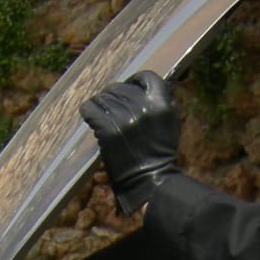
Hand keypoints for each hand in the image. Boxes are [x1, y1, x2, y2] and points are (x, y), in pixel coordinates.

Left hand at [80, 70, 177, 213]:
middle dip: (115, 95)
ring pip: (103, 97)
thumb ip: (160, 103)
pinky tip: (91, 116)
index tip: (131, 86)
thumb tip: (142, 86)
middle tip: (113, 108)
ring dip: (102, 105)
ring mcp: (123, 118)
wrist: (150, 182)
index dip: (136, 80)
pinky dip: (89, 111)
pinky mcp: (106, 129)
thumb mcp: (169, 123)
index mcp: (161, 104)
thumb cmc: (159, 154)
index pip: (147, 77)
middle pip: (120, 87)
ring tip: (104, 116)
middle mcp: (142, 108)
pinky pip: (90, 108)